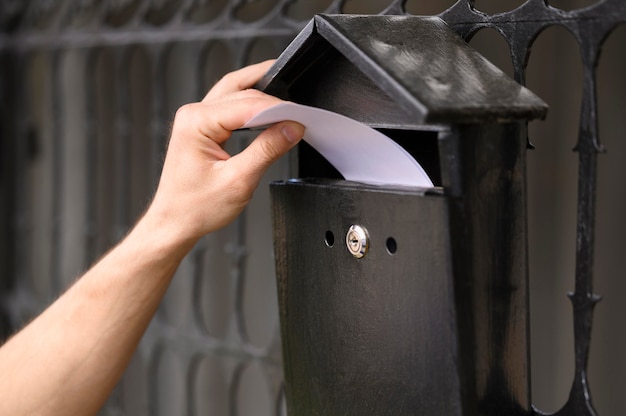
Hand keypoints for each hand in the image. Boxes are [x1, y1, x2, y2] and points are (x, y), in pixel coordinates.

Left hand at [145, 60, 303, 245]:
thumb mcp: (239, 181)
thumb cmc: (194, 207)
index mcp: (196, 122)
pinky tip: (266, 108)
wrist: (175, 223)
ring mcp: (195, 119)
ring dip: (261, 91)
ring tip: (286, 98)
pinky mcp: (202, 126)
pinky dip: (250, 104)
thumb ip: (267, 150)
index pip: (247, 104)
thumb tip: (291, 128)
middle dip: (273, 99)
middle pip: (241, 92)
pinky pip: (229, 105)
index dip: (278, 110)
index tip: (300, 119)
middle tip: (299, 112)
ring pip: (234, 90)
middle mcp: (193, 114)